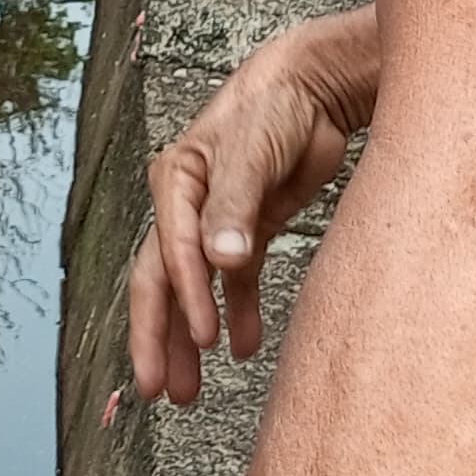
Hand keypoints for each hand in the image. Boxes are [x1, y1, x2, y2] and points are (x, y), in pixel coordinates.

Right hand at [130, 16, 369, 407]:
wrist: (316, 84)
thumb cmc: (276, 105)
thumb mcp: (252, 151)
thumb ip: (236, 207)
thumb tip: (220, 262)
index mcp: (174, 182)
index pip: (170, 252)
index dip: (186, 298)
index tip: (204, 338)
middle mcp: (186, 205)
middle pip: (163, 280)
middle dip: (160, 338)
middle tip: (159, 389)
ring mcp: (216, 220)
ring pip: (194, 290)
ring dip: (189, 339)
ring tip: (188, 391)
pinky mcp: (249, 227)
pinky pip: (235, 282)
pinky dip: (237, 314)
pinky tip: (243, 349)